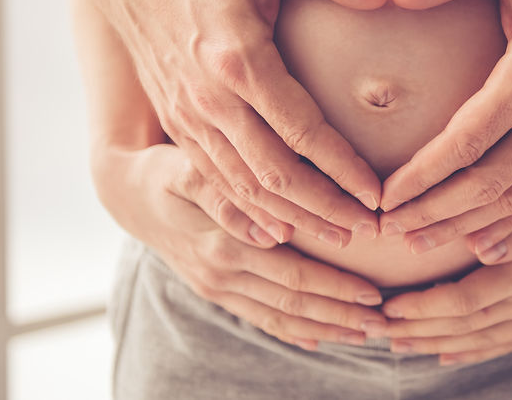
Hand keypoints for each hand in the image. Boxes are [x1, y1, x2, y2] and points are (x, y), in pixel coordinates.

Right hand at [94, 143, 387, 350]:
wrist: (129, 195)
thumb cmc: (164, 173)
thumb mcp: (185, 172)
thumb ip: (224, 196)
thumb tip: (269, 228)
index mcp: (223, 246)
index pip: (292, 274)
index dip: (335, 285)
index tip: (374, 292)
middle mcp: (222, 276)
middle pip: (293, 302)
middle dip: (341, 314)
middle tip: (383, 322)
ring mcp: (217, 288)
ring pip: (279, 316)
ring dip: (324, 327)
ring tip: (364, 334)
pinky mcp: (215, 290)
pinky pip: (258, 317)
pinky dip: (290, 330)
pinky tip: (317, 339)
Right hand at [100, 0, 389, 246]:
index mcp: (238, 60)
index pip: (302, 131)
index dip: (343, 168)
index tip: (378, 194)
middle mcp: (210, 100)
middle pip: (275, 174)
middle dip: (325, 208)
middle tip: (369, 229)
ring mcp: (188, 119)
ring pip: (245, 189)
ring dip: (292, 218)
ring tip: (336, 237)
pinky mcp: (177, 126)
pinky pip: (216, 183)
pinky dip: (249, 213)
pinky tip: (277, 231)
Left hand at [378, 177, 511, 364]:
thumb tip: (484, 247)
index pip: (466, 299)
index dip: (424, 307)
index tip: (389, 306)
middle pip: (466, 325)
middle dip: (419, 329)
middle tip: (377, 329)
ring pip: (483, 339)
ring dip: (438, 344)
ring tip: (400, 345)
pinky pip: (507, 342)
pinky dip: (474, 350)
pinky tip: (449, 354)